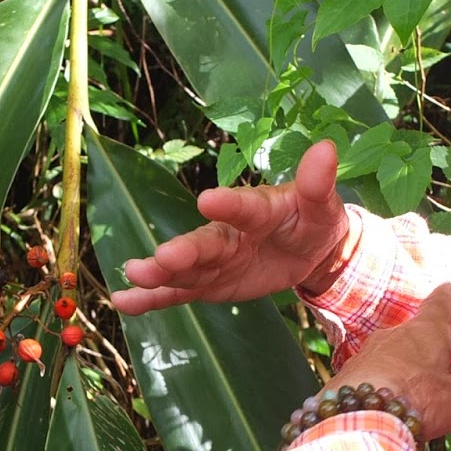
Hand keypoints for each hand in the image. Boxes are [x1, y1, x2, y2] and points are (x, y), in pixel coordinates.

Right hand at [110, 141, 351, 316]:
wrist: (307, 249)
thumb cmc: (312, 220)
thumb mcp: (321, 206)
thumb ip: (317, 184)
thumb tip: (327, 148)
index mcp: (256, 209)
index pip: (244, 206)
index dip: (229, 204)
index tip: (208, 200)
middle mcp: (227, 233)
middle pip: (204, 242)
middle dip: (184, 251)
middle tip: (162, 258)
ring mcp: (214, 260)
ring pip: (185, 268)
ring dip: (159, 274)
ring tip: (134, 276)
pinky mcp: (208, 283)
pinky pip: (178, 292)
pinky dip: (152, 298)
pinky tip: (124, 301)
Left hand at [327, 284, 450, 441]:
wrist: (356, 419)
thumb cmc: (417, 400)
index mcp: (424, 333)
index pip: (438, 308)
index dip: (445, 298)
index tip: (447, 286)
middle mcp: (392, 337)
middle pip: (410, 333)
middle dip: (420, 342)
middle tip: (431, 354)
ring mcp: (364, 355)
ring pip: (386, 354)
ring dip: (397, 365)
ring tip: (407, 385)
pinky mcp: (344, 379)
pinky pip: (367, 376)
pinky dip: (377, 384)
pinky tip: (381, 402)